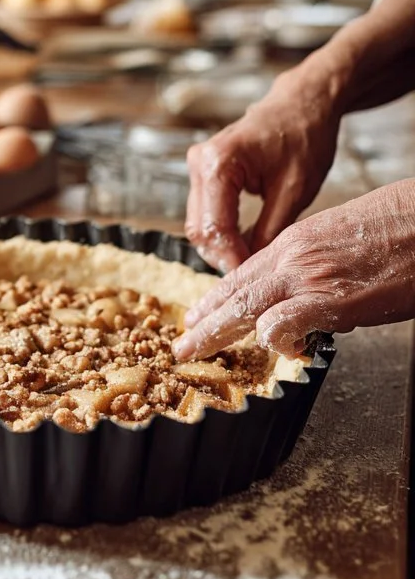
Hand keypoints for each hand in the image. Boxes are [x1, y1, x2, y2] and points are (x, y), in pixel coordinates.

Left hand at [173, 179, 414, 360]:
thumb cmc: (397, 225)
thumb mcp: (340, 239)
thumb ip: (315, 267)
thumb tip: (307, 300)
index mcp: (294, 241)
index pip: (243, 273)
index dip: (218, 298)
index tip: (200, 314)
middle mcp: (292, 257)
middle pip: (235, 292)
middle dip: (206, 321)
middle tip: (184, 343)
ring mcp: (308, 277)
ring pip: (245, 306)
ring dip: (218, 332)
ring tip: (197, 352)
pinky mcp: (331, 299)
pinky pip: (284, 322)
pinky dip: (274, 338)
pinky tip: (276, 350)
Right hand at [184, 69, 340, 272]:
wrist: (302, 103)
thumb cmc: (304, 136)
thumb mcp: (295, 190)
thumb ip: (270, 231)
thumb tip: (254, 267)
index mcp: (218, 163)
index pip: (215, 227)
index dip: (231, 258)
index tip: (250, 279)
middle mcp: (199, 163)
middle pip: (199, 228)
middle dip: (223, 256)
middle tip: (252, 276)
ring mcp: (198, 166)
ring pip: (198, 223)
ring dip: (221, 247)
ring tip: (250, 262)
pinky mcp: (204, 172)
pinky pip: (205, 212)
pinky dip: (221, 232)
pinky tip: (243, 244)